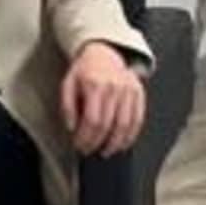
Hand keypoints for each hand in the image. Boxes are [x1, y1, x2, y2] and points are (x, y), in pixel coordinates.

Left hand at [63, 43, 148, 157]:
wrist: (103, 53)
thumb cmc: (84, 71)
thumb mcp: (68, 84)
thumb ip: (67, 107)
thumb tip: (72, 128)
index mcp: (95, 84)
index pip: (92, 120)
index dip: (86, 138)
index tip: (80, 146)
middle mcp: (114, 87)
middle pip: (108, 125)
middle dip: (98, 143)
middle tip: (91, 150)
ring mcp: (129, 90)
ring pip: (125, 125)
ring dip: (115, 143)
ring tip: (106, 151)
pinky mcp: (138, 92)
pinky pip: (137, 119)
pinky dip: (131, 135)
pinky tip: (122, 143)